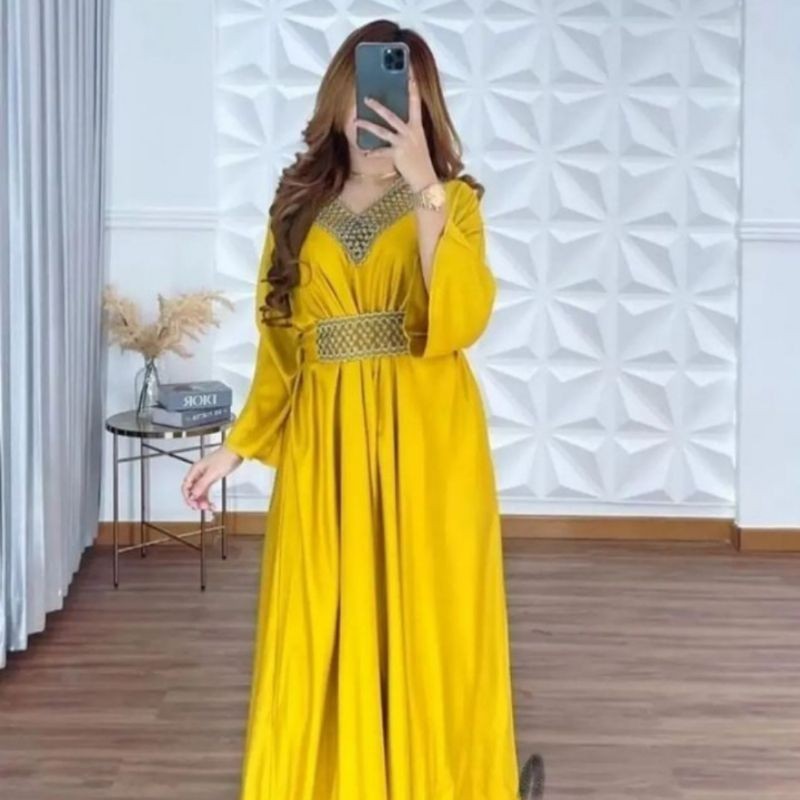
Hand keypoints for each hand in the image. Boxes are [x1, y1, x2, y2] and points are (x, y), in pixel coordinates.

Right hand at [181, 445, 241, 511]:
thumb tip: (192, 495)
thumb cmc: (224, 458)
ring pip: (199, 492)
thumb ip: (202, 485)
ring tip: (209, 508)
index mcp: (195, 470)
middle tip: (202, 508)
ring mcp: (204, 476)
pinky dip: (207, 498)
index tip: (194, 505)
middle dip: (196, 501)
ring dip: (202, 501)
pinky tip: (211, 504)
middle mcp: (198, 474)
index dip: (188, 497)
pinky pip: (206, 491)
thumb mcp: (212, 473)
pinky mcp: (211, 478)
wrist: (235, 452)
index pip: (186, 487)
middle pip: (192, 491)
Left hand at [356, 63, 437, 190]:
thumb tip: (395, 120)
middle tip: (366, 98)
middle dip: (378, 106)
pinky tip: (364, 151)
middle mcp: (411, 132)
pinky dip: (372, 152)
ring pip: (383, 131)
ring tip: (356, 120)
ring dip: (368, 125)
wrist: (425, 178)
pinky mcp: (398, 154)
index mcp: (417, 126)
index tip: (410, 74)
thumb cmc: (421, 159)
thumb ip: (409, 129)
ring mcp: (404, 143)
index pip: (416, 103)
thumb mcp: (418, 140)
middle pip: (392, 115)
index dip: (413, 88)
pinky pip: (382, 152)